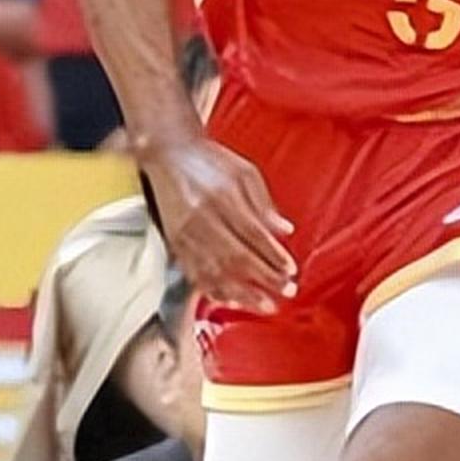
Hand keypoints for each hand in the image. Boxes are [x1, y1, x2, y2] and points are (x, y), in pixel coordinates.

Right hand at [137, 132, 295, 313]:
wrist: (168, 154)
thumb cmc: (210, 161)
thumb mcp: (244, 172)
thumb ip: (264, 203)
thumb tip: (285, 230)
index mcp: (221, 196)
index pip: (253, 234)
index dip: (273, 256)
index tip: (290, 270)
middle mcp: (201, 217)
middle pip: (236, 257)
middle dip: (264, 278)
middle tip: (286, 290)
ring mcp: (185, 233)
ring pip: (215, 271)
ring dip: (242, 293)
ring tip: (265, 305)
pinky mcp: (174, 243)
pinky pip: (195, 273)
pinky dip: (214, 290)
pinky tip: (232, 300)